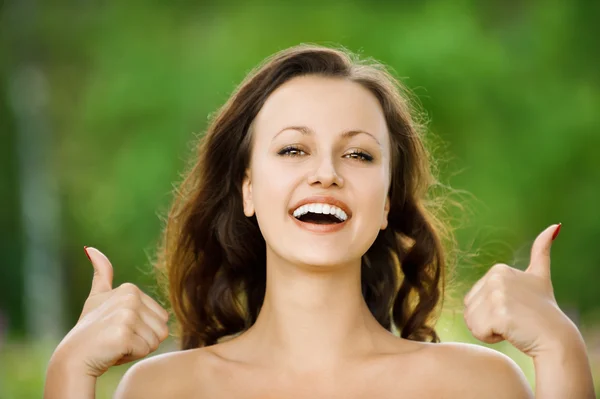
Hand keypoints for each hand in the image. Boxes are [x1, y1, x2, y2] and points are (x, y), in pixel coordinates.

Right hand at [51, 247, 169, 377]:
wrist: (73, 358)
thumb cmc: (90, 330)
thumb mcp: (97, 297)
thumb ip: (102, 274)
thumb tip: (91, 248)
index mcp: (130, 289)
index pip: (162, 318)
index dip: (144, 330)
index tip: (120, 328)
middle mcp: (130, 298)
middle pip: (162, 329)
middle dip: (144, 340)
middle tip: (118, 338)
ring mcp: (127, 315)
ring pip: (155, 341)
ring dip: (138, 349)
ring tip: (116, 343)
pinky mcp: (124, 334)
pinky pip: (144, 350)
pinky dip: (130, 356)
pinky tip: (113, 351)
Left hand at [463, 224, 576, 357]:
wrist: (556, 337)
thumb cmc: (543, 310)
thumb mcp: (539, 276)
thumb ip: (541, 250)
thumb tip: (555, 226)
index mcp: (498, 269)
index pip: (472, 299)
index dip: (489, 310)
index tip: (513, 308)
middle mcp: (495, 278)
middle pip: (469, 309)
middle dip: (486, 320)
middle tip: (512, 319)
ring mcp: (497, 295)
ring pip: (471, 321)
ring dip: (487, 330)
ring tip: (511, 325)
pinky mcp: (498, 314)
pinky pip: (477, 331)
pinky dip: (490, 337)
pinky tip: (510, 332)